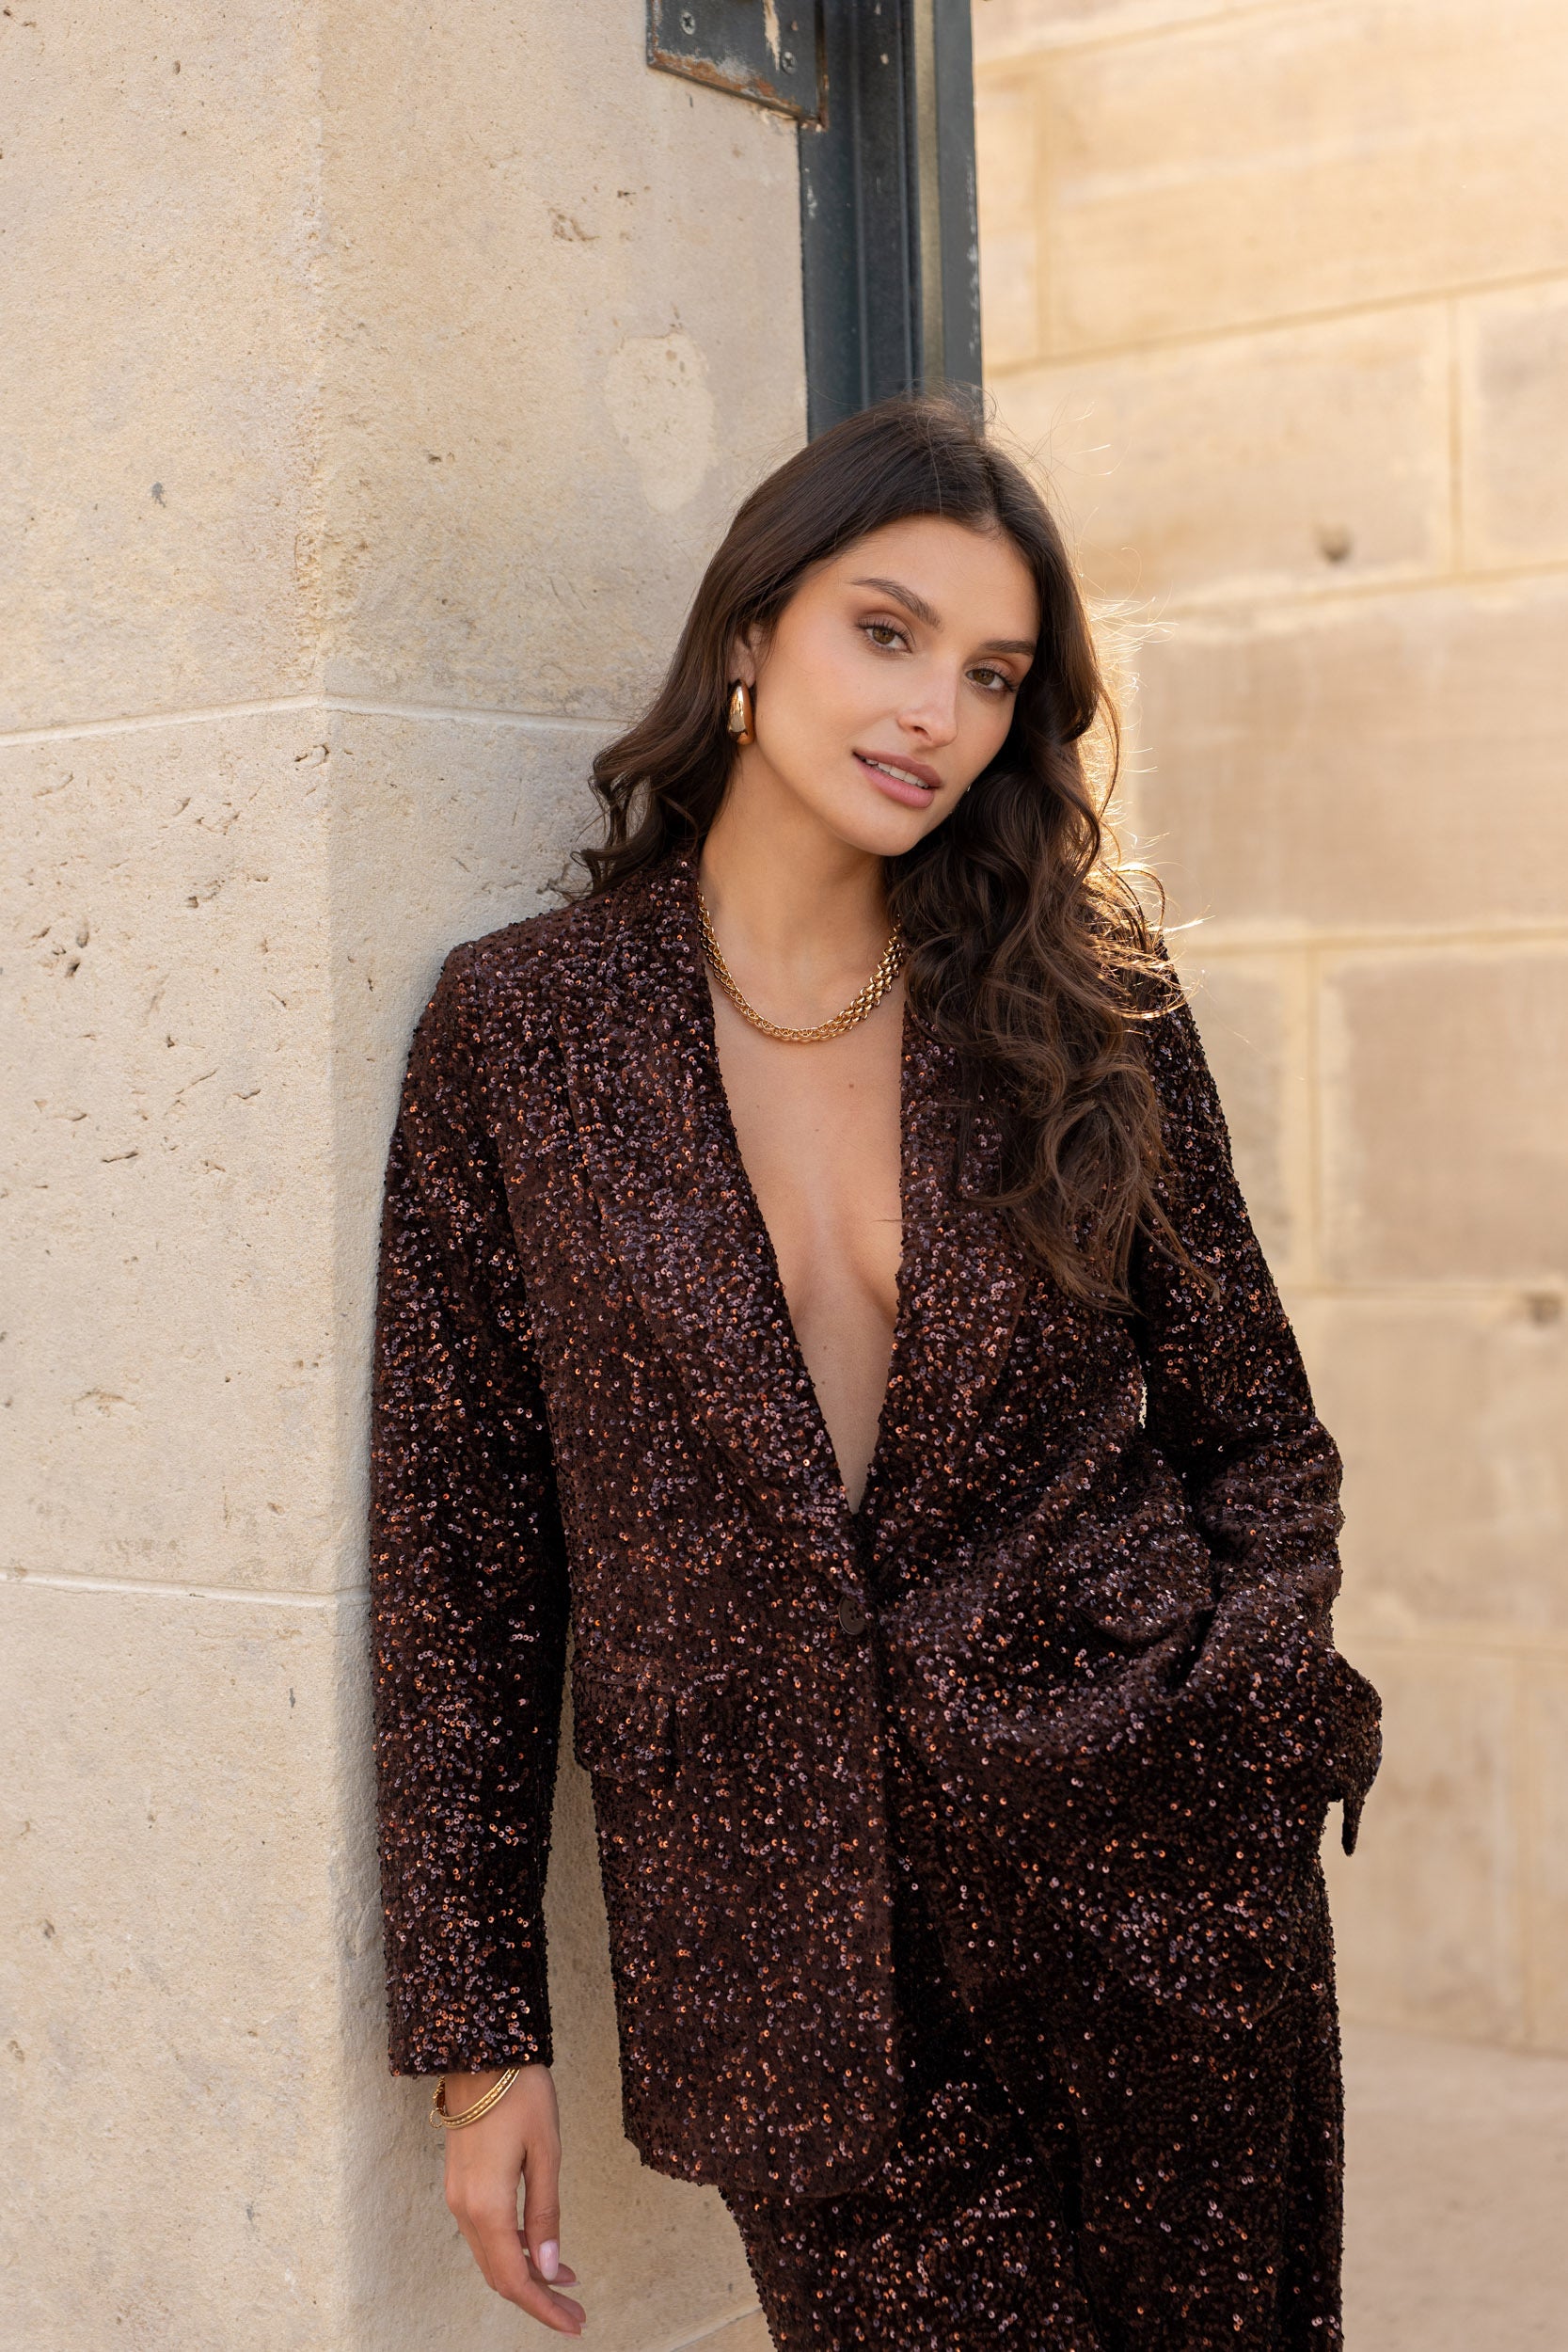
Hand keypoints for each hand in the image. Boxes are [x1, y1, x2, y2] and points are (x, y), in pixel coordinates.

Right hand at [442, 2064, 584, 2335]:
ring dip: (527, 2275)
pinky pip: (485, 2234)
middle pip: (500, 2275)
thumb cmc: (520, 2092)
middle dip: (538, 2299)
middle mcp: (464, 2209)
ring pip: (492, 2256)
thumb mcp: (546, 2150)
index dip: (544, 2308)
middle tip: (577, 2313)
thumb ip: (546, 2213)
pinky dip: (513, 2250)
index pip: (514, 2279)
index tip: (575, 2324)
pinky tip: (540, 2248)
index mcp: (486, 2206)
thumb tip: (550, 2267)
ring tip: (567, 2282)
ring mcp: (458, 2197)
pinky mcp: (461, 2183)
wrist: (481, 2050)